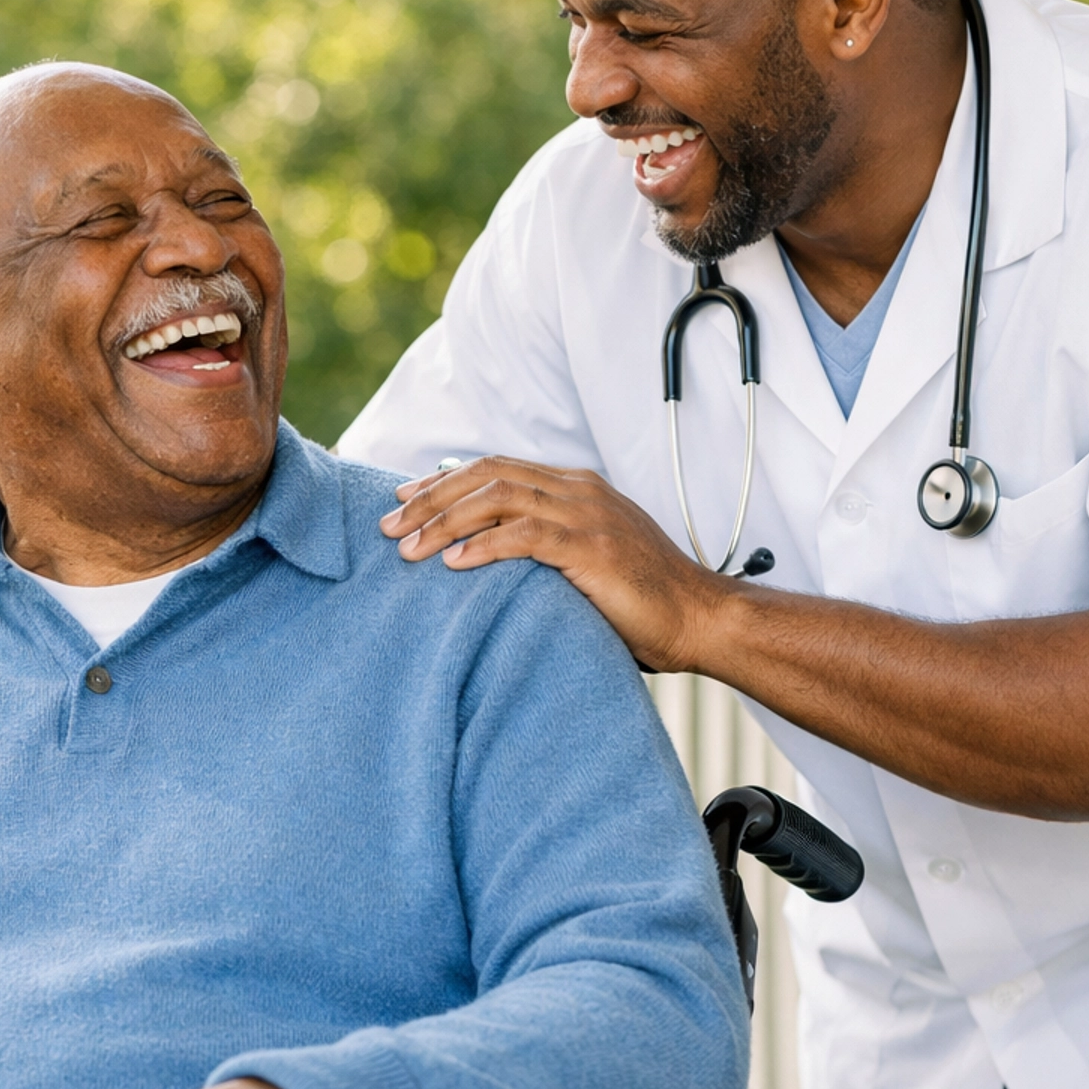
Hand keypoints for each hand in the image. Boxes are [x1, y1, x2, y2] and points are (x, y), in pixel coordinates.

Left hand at [381, 456, 727, 671]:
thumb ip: (542, 551)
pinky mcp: (592, 547)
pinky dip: (482, 547)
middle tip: (389, 524)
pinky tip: (452, 563)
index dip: (444, 481)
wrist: (699, 618)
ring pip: (498, 499)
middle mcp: (578, 491)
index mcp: (575, 488)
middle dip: (431, 498)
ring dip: (445, 522)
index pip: (496, 469)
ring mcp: (586, 515)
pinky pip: (524, 537)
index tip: (403, 500)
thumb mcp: (584, 563)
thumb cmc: (641, 601)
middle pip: (488, 475)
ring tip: (407, 548)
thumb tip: (484, 562)